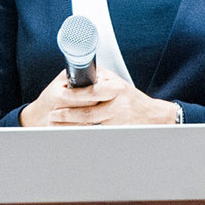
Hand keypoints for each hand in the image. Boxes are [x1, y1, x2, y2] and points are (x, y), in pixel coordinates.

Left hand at [19, 68, 179, 126]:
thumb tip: (79, 73)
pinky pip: (94, 130)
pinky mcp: (115, 130)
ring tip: (55, 123)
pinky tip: (67, 130)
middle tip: (52, 115)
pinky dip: (79, 130)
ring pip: (89, 123)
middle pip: (88, 112)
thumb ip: (100, 79)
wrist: (151, 116)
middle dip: (67, 114)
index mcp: (117, 89)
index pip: (92, 92)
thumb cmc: (131, 97)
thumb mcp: (118, 83)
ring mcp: (117, 120)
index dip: (75, 95)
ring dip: (70, 124)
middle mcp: (118, 105)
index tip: (60, 95)